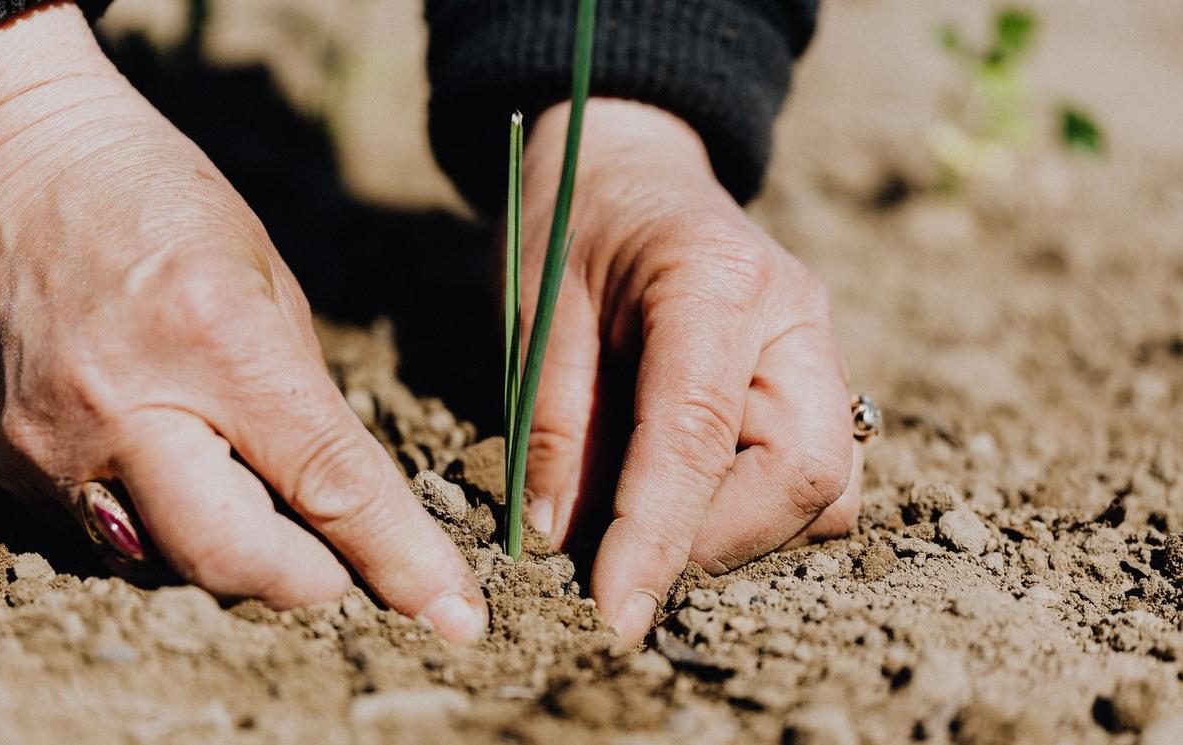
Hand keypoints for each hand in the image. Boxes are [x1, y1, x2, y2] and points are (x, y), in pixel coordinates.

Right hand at [0, 3, 484, 642]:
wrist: (13, 159)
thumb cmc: (158, 198)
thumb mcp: (268, 278)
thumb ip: (305, 398)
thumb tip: (342, 498)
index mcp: (217, 340)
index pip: (328, 484)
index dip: (399, 560)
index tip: (452, 615)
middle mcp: (126, 405)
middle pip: (236, 560)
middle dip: (310, 581)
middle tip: (340, 562)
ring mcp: (54, 442)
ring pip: (169, 564)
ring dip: (234, 553)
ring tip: (248, 488)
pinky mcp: (8, 461)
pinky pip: (107, 536)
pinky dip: (162, 523)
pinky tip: (173, 463)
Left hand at [520, 99, 861, 645]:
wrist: (630, 167)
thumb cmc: (573, 225)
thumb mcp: (537, 311)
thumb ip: (553, 422)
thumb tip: (561, 540)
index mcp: (716, 281)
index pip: (699, 435)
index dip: (657, 537)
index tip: (614, 614)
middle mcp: (795, 317)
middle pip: (806, 474)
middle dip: (716, 542)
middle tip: (626, 554)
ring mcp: (820, 348)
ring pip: (828, 488)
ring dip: (741, 532)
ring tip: (651, 518)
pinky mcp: (818, 379)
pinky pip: (818, 475)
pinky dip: (757, 509)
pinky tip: (688, 490)